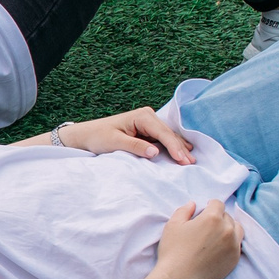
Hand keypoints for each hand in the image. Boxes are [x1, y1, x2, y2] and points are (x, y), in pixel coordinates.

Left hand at [57, 108, 196, 163]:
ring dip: (178, 148)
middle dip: (179, 148)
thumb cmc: (98, 136)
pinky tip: (183, 151)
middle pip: (168, 134)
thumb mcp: (115, 142)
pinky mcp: (147, 129)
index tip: (183, 159)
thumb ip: (136, 146)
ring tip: (191, 159)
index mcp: (141, 116)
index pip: (163, 133)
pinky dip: (171, 146)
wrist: (85, 135)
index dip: (174, 147)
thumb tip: (155, 152)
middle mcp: (147, 116)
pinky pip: (162, 138)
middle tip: (192, 163)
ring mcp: (148, 122)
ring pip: (167, 136)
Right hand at [153, 199, 242, 278]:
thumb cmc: (173, 251)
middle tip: (206, 226)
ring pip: (237, 229)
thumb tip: (193, 204)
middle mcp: (227, 229)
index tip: (205, 210)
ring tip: (217, 234)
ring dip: (228, 228)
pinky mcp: (235, 258)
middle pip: (227, 216)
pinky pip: (237, 245)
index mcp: (212, 218)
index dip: (210, 205)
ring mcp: (233, 245)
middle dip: (218, 217)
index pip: (218, 204)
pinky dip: (230, 242)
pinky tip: (218, 248)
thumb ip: (184, 211)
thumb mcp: (172, 225)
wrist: (179, 278)